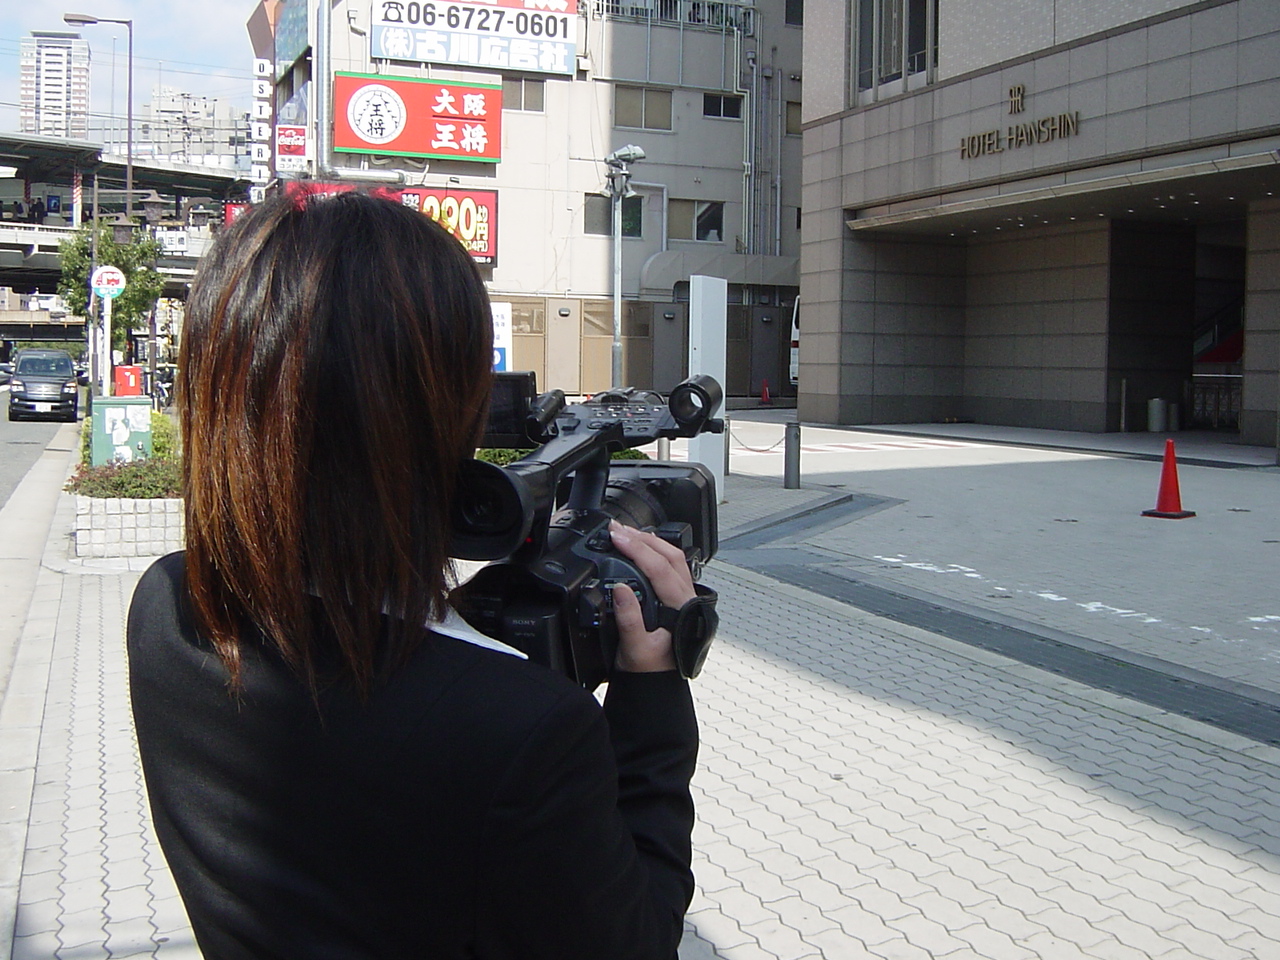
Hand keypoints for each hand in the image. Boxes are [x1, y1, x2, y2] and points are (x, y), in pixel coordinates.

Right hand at [608, 520, 695, 672]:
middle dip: (642, 538)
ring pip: (673, 558)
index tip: (616, 537)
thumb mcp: (634, 650)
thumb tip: (621, 588)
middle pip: (670, 555)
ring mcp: (685, 597)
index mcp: (681, 608)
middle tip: (617, 529)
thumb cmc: (650, 670)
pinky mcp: (678, 598)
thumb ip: (628, 619)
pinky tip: (640, 550)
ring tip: (626, 533)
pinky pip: (671, 566)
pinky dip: (654, 552)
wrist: (657, 685)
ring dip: (650, 542)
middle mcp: (688, 599)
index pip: (660, 568)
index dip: (636, 549)